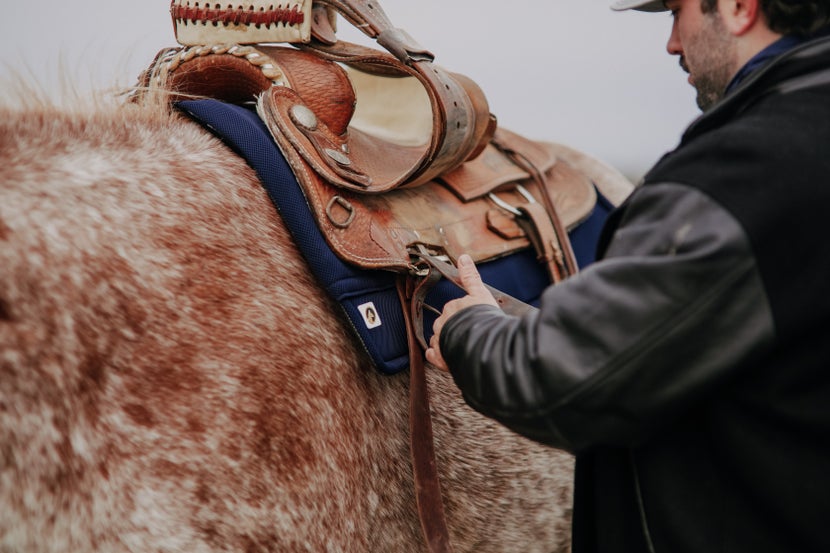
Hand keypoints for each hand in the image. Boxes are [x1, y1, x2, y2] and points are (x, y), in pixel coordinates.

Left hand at [425, 254, 497, 370]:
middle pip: (445, 324)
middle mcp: (443, 322)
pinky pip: (433, 355)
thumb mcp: (482, 294)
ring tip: (461, 347)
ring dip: (445, 342)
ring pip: (439, 339)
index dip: (462, 315)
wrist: (483, 343)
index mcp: (452, 307)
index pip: (453, 309)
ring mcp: (440, 340)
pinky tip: (444, 357)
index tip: (471, 320)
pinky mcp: (440, 357)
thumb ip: (471, 277)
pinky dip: (436, 356)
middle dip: (453, 328)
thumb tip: (462, 256)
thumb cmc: (484, 318)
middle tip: (469, 334)